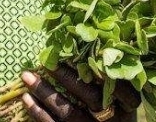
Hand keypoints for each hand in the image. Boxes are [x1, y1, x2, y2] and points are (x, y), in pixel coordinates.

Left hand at [21, 65, 140, 121]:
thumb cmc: (118, 112)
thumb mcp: (126, 98)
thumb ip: (115, 75)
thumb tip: (96, 41)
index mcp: (129, 106)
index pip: (121, 88)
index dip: (105, 72)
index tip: (89, 55)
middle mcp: (113, 119)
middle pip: (90, 97)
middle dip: (67, 78)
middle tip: (47, 61)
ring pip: (68, 112)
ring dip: (45, 93)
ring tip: (27, 76)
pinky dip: (38, 112)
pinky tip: (26, 98)